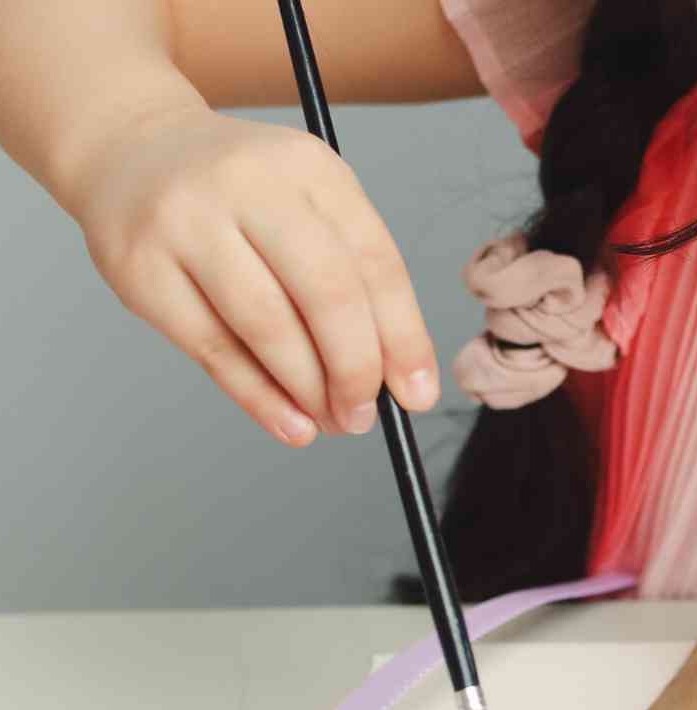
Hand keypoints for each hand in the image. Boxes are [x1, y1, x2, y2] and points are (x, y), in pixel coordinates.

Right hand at [67, 105, 438, 445]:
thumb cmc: (239, 191)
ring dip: (309, 390)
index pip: (375, 263)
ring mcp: (187, 223)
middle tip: (365, 414)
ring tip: (331, 420)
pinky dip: (258, 396)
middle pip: (325, 294)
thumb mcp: (307, 201)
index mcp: (309, 168)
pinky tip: (288, 421)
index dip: (403, 338)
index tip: (417, 392)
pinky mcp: (141, 269)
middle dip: (356, 370)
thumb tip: (398, 376)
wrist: (129, 150)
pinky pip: (212, 348)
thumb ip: (354, 275)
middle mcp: (249, 185)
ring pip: (267, 326)